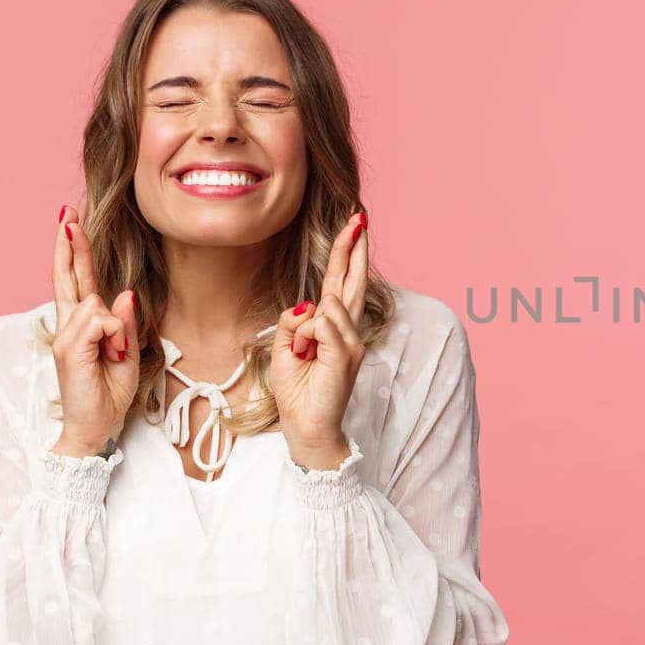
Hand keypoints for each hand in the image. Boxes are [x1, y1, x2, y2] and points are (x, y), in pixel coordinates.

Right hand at [50, 205, 138, 456]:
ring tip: (115, 355)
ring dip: (114, 328)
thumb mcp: (128, 353)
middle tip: (66, 214)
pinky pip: (97, 323)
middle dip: (69, 245)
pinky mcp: (70, 349)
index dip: (74, 252)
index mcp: (84, 325)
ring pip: (95, 304)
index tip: (70, 223)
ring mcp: (67, 337)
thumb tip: (124, 293)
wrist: (95, 426)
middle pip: (68, 278)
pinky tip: (111, 354)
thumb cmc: (109, 392)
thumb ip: (124, 323)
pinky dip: (112, 336)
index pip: (77, 281)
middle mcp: (71, 326)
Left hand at [268, 210, 368, 468]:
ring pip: (329, 303)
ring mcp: (351, 342)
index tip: (354, 226)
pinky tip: (307, 355)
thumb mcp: (285, 348)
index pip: (341, 282)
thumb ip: (294, 322)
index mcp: (333, 327)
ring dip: (304, 328)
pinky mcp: (347, 354)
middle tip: (359, 217)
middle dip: (353, 247)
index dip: (346, 254)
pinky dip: (306, 338)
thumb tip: (309, 305)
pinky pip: (322, 324)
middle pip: (351, 280)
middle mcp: (348, 330)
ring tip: (303, 356)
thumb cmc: (298, 391)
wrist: (307, 427)